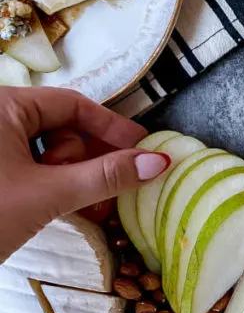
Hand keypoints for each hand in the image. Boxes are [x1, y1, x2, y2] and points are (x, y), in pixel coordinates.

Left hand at [0, 87, 168, 261]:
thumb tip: (158, 162)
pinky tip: (46, 208)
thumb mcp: (50, 194)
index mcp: (3, 106)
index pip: (73, 104)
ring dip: (61, 177)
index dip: (111, 129)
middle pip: (58, 127)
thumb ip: (107, 176)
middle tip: (89, 192)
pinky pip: (22, 166)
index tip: (141, 151)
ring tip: (59, 205)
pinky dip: (42, 185)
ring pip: (41, 150)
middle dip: (79, 160)